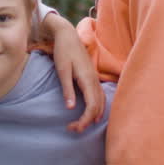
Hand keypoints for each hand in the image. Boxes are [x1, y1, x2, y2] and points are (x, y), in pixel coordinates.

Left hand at [43, 13, 103, 131]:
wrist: (67, 35)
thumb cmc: (63, 51)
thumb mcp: (62, 70)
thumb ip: (67, 89)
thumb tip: (70, 108)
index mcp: (87, 79)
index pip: (92, 106)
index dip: (85, 120)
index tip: (74, 128)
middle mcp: (94, 80)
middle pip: (98, 107)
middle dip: (87, 121)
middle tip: (73, 129)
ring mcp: (95, 78)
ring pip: (101, 102)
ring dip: (93, 115)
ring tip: (81, 125)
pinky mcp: (92, 77)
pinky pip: (100, 96)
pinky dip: (98, 107)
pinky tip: (92, 113)